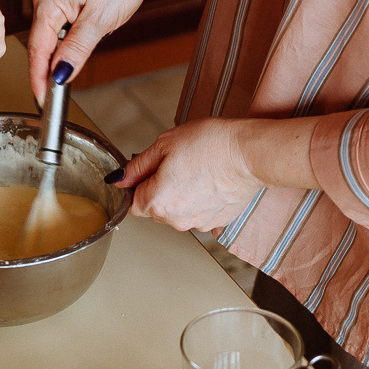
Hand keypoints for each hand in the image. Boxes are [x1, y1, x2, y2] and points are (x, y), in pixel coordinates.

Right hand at [26, 0, 152, 103]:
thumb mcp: (100, 20)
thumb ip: (76, 49)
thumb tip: (59, 74)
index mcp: (48, 2)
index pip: (37, 49)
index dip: (38, 77)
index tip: (42, 100)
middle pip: (40, 44)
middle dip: (45, 71)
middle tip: (53, 98)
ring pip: (50, 38)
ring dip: (56, 58)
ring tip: (62, 81)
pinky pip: (59, 28)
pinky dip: (64, 45)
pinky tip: (72, 54)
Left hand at [114, 118, 261, 231]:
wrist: (249, 154)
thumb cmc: (210, 144)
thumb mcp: (164, 145)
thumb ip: (137, 166)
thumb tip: (118, 180)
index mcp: (157, 202)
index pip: (132, 203)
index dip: (137, 185)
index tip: (148, 170)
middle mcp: (176, 220)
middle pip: (155, 208)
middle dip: (159, 188)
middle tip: (176, 163)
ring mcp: (198, 223)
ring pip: (177, 211)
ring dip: (180, 195)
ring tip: (196, 170)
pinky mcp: (217, 222)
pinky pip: (198, 212)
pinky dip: (199, 199)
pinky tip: (209, 180)